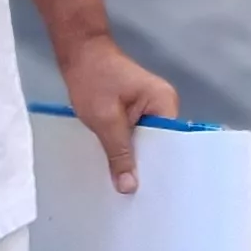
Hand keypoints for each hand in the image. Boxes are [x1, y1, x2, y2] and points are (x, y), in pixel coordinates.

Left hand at [54, 33, 179, 195]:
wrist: (79, 52)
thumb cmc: (93, 79)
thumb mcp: (105, 121)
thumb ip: (119, 154)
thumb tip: (129, 188)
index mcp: (164, 103)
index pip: (171, 144)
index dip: (160, 169)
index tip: (153, 195)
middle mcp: (164, 105)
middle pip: (160, 145)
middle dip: (146, 167)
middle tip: (137, 198)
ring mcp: (151, 107)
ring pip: (146, 142)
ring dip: (134, 158)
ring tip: (127, 188)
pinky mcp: (137, 109)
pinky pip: (137, 134)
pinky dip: (127, 148)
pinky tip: (118, 167)